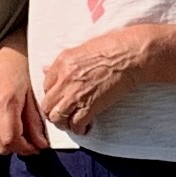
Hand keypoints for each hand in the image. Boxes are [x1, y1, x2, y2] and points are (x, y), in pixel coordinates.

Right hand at [0, 41, 47, 156]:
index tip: (37, 147)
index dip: (26, 148)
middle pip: (2, 145)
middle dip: (19, 148)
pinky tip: (13, 123)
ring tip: (25, 130)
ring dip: (11, 141)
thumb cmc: (21, 69)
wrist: (4, 54)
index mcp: (4, 103)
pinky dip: (3, 133)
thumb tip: (40, 143)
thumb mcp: (33, 94)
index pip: (11, 139)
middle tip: (34, 143)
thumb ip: (35, 121)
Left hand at [36, 27, 155, 133]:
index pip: (45, 86)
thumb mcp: (81, 49)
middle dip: (53, 112)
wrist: (130, 55)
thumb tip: (46, 70)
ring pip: (57, 117)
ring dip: (63, 123)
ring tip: (71, 123)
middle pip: (47, 105)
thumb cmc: (111, 47)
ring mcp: (75, 93)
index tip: (59, 99)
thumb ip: (63, 63)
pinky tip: (84, 127)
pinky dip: (79, 129)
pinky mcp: (90, 105)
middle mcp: (64, 79)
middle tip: (62, 115)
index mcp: (61, 63)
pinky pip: (76, 124)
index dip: (52, 95)